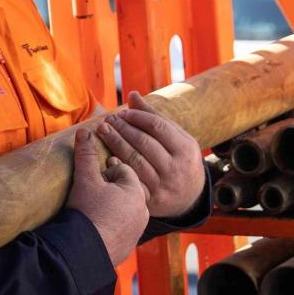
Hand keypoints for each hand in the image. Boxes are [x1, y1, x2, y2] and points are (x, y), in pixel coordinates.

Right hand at [66, 126, 148, 264]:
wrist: (84, 252)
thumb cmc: (87, 213)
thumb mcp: (85, 180)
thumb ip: (86, 155)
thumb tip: (84, 131)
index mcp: (135, 191)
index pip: (123, 170)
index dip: (106, 171)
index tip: (94, 178)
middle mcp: (143, 209)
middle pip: (128, 189)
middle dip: (113, 188)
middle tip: (94, 193)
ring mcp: (137, 229)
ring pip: (128, 209)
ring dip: (115, 206)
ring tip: (96, 210)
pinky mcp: (129, 244)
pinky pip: (124, 228)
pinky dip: (115, 224)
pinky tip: (100, 225)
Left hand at [98, 90, 206, 219]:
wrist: (190, 198)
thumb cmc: (179, 159)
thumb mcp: (176, 138)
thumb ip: (154, 117)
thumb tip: (132, 94)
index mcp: (186, 148)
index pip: (158, 127)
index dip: (137, 117)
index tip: (122, 113)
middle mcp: (176, 167)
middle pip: (144, 143)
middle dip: (122, 129)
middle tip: (107, 120)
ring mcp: (164, 185)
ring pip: (135, 161)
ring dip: (116, 144)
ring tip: (103, 132)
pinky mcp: (152, 200)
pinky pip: (131, 180)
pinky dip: (117, 167)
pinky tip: (106, 157)